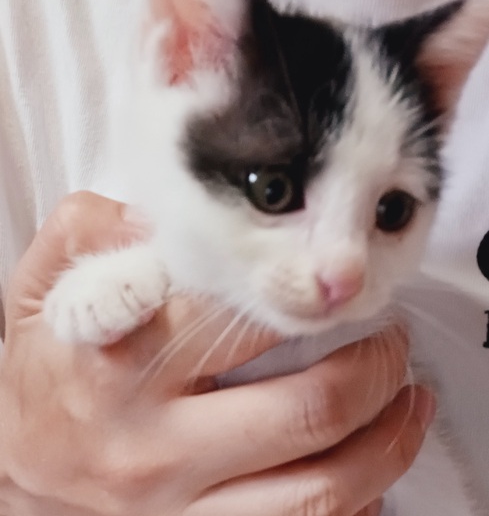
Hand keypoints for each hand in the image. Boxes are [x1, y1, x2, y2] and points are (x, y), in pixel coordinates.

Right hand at [0, 191, 434, 515]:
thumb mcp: (42, 294)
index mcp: (118, 359)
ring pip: (321, 486)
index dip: (303, 292)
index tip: (334, 279)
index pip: (237, 312)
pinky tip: (376, 462)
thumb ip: (87, 234)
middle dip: (375, 367)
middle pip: (305, 407)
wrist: (12, 477)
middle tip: (391, 337)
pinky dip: (359, 498)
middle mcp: (153, 441)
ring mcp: (180, 507)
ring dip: (387, 438)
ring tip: (408, 397)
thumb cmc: (42, 380)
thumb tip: (155, 212)